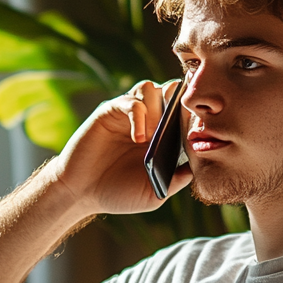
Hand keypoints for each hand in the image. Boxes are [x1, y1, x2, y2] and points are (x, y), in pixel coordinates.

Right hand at [52, 79, 192, 215]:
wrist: (82, 192)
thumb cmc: (117, 194)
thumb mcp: (153, 194)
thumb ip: (175, 181)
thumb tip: (197, 168)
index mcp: (162, 136)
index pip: (183, 112)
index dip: (192, 116)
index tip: (199, 129)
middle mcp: (147, 120)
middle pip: (170, 91)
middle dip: (177, 103)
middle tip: (176, 127)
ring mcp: (128, 114)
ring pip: (150, 88)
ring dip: (157, 107)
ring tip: (154, 135)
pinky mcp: (109, 112)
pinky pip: (130, 101)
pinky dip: (139, 115)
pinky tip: (139, 138)